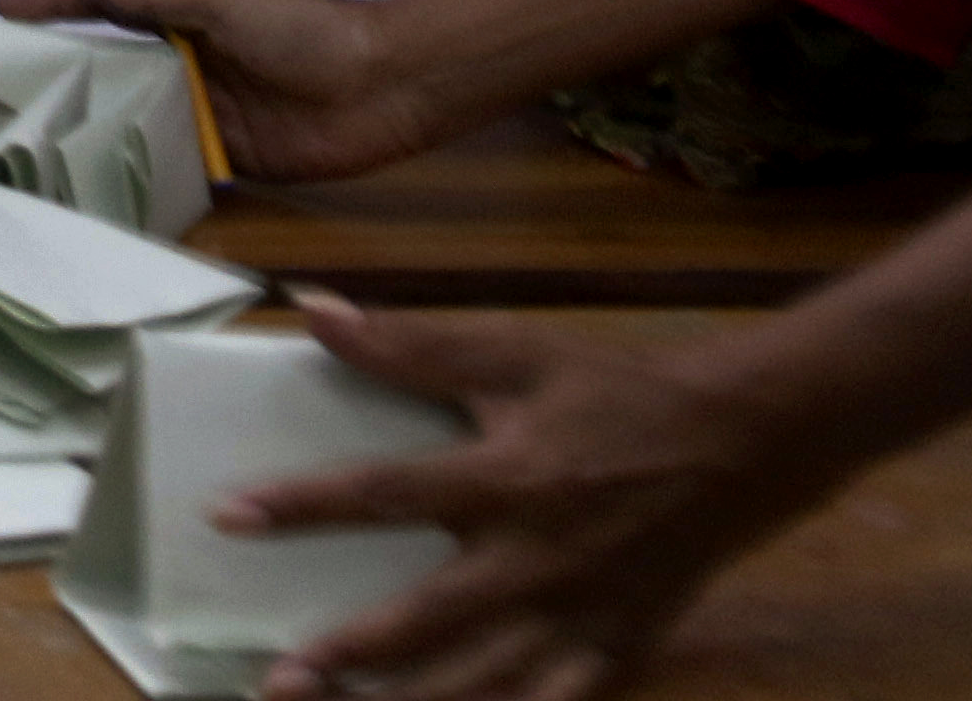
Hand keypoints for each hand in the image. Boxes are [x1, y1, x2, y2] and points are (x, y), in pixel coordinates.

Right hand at [0, 0, 434, 179]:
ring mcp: (207, 112)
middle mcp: (189, 63)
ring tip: (32, 144)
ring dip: (99, 128)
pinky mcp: (230, 160)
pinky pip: (177, 166)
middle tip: (2, 91)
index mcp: (185, 15)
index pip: (107, 8)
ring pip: (138, 119)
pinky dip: (145, 173)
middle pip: (114, 68)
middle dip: (65, 74)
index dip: (56, 8)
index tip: (3, 11)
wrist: (383, 86)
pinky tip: (100, 187)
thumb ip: (155, 0)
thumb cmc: (305, 28)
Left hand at [221, 292, 801, 700]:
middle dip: (349, 656)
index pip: (382, 492)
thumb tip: (312, 308)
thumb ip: (411, 344)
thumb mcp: (514, 352)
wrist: (744, 440)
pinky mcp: (618, 649)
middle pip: (428, 621)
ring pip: (486, 683)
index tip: (227, 515)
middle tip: (277, 682)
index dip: (301, 504)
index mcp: (504, 478)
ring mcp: (581, 615)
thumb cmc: (616, 391)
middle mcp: (537, 559)